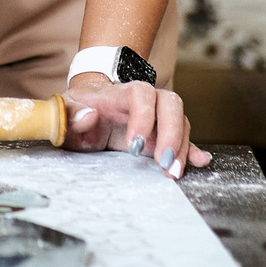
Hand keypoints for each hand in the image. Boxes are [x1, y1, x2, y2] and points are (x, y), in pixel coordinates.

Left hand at [63, 72, 206, 177]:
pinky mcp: (162, 134)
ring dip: (181, 147)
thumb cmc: (76, 111)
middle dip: (172, 133)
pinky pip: (184, 138)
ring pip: (180, 121)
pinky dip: (193, 150)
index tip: (134, 147)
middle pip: (170, 104)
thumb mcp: (65, 113)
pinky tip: (200, 161)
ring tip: (173, 173)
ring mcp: (156, 117)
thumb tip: (89, 115)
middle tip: (164, 162)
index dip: (143, 117)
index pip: (141, 94)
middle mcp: (144, 102)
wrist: (87, 109)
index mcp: (119, 94)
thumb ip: (70, 115)